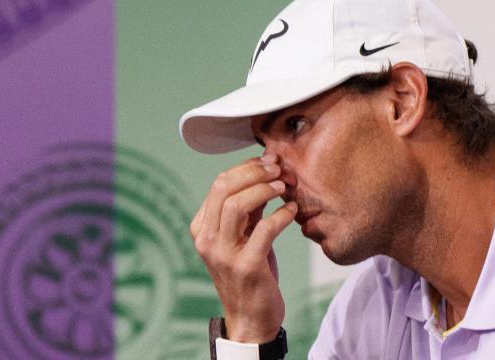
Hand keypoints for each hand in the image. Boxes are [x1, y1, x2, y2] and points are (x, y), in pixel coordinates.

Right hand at [189, 154, 296, 342]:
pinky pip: (264, 229)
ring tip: (284, 186)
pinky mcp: (246, 267)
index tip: (270, 161)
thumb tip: (266, 173)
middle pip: (224, 188)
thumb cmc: (249, 271)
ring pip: (237, 205)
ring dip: (265, 190)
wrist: (250, 318)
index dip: (246, 167)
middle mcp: (207, 239)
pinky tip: (292, 210)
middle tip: (278, 169)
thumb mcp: (243, 235)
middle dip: (255, 172)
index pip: (219, 184)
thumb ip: (248, 208)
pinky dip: (281, 215)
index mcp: (202, 228)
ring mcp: (224, 254)